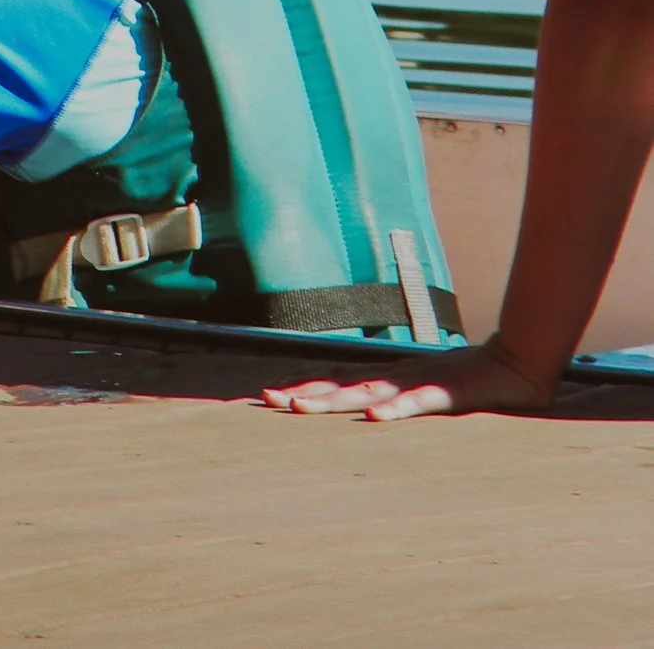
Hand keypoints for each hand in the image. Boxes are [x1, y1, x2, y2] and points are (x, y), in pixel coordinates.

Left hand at [260, 335, 559, 420]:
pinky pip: (417, 403)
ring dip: (333, 400)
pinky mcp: (446, 393)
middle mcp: (393, 376)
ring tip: (301, 408)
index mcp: (386, 376)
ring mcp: (417, 382)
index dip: (303, 386)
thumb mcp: (418, 387)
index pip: (336, 379)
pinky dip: (395, 409)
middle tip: (268, 399)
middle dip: (304, 393)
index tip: (268, 394)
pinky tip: (375, 417)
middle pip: (340, 385)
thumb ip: (390, 393)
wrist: (512, 365)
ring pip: (368, 391)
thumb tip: (357, 402)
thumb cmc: (462, 380)